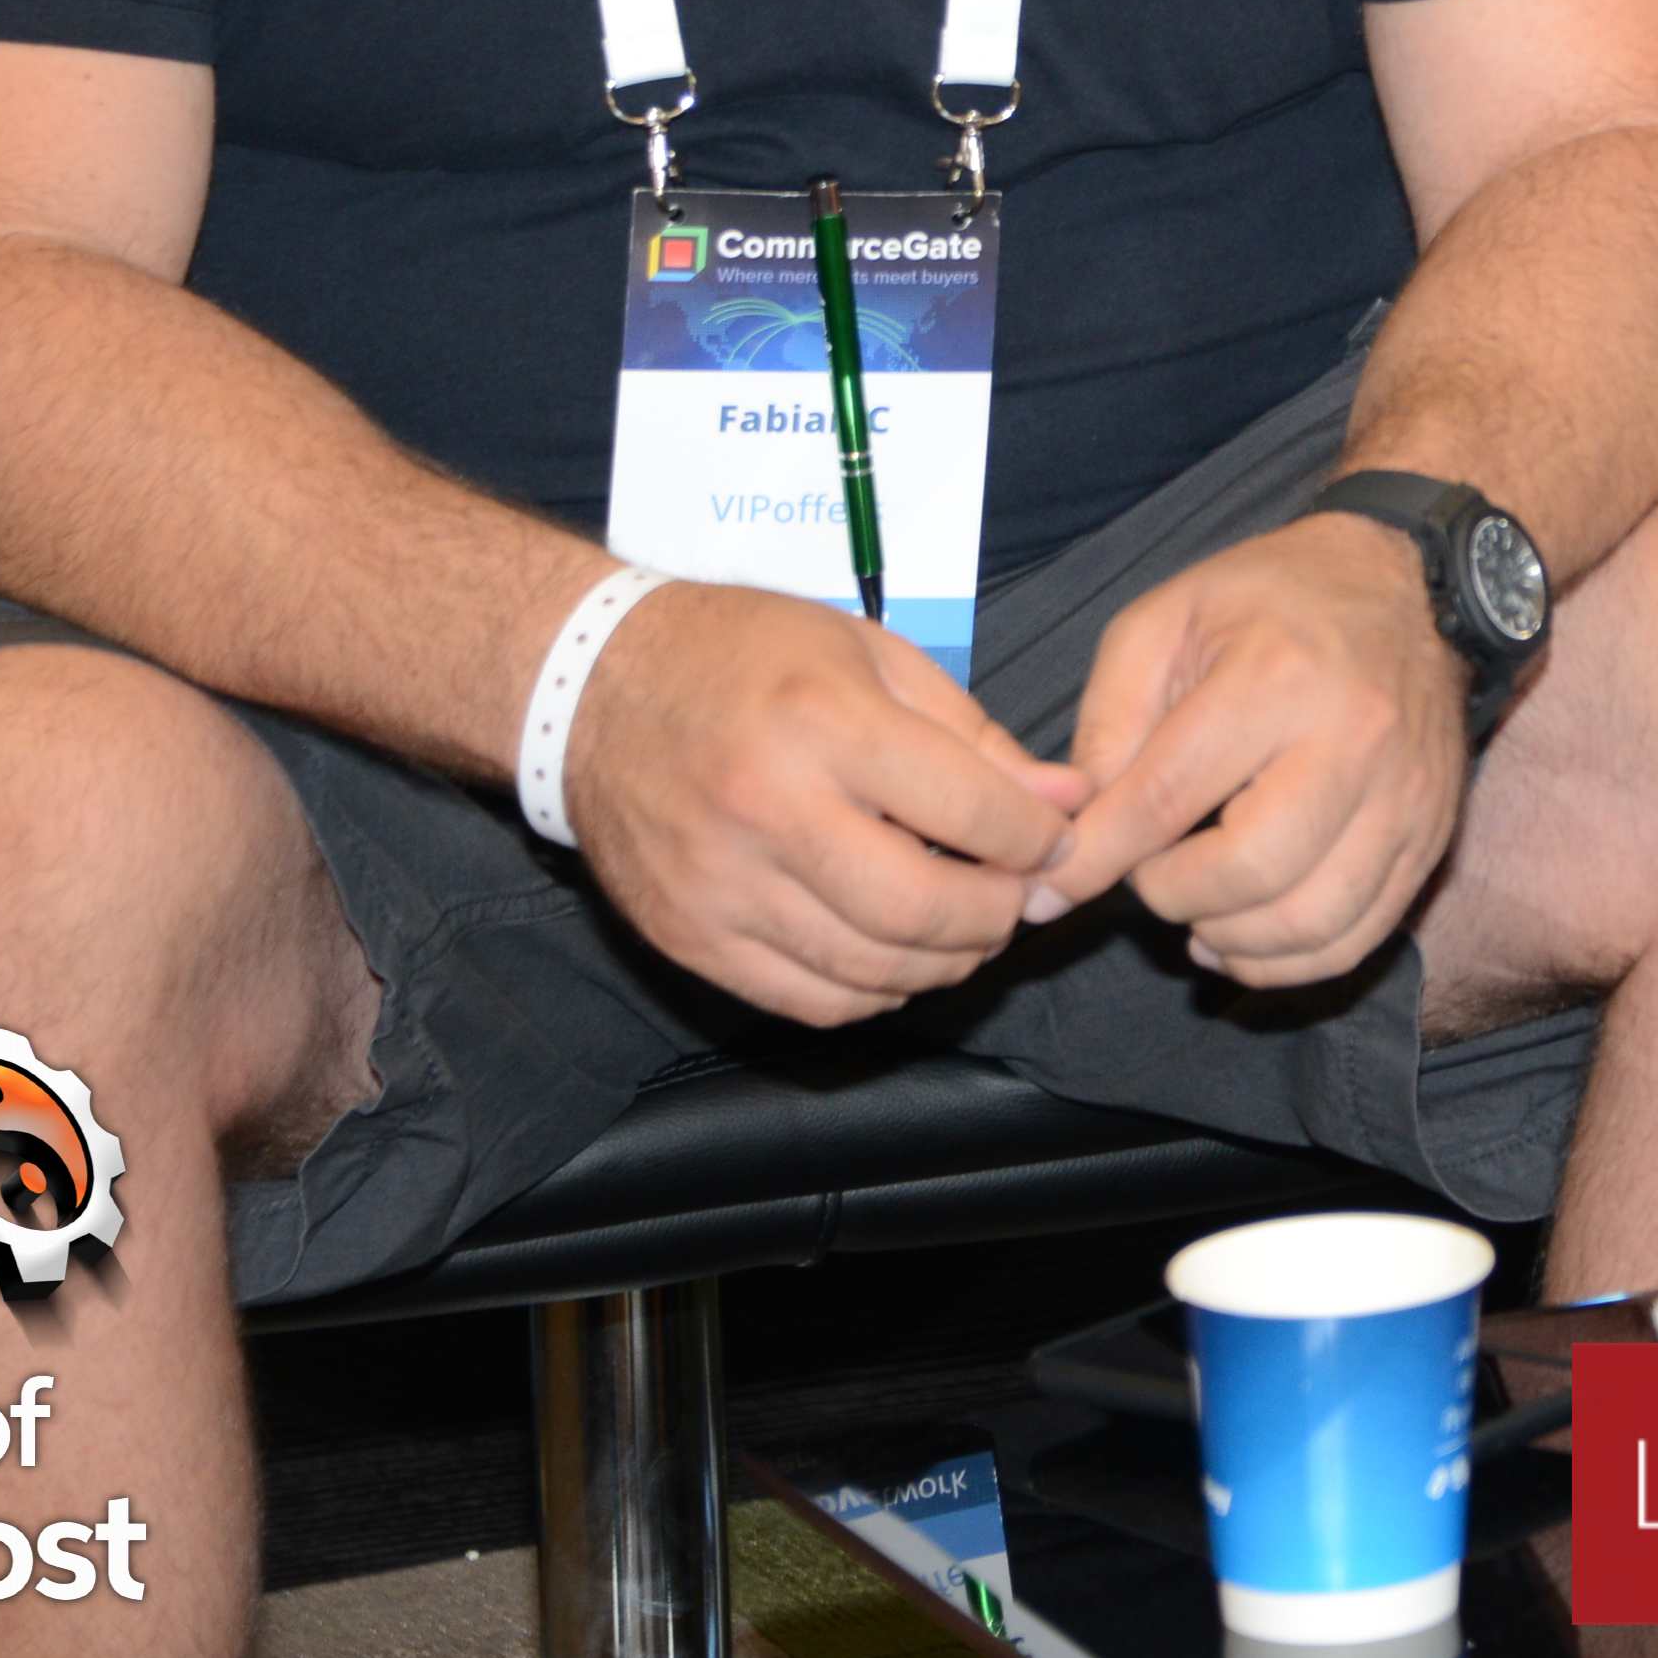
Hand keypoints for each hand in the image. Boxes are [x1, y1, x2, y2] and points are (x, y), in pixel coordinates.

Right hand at [559, 581, 1083, 1027]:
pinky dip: (875, 992)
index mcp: (824, 724)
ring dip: (946, 961)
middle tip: (1017, 897)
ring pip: (873, 972)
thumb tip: (1066, 800)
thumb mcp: (871, 655)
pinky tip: (895, 954)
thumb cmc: (743, 655)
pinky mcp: (689, 939)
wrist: (591, 687)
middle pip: (925, 910)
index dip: (1038, 840)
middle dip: (998, 916)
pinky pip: (809, 1002)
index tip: (1054, 840)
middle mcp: (769, 812)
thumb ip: (974, 736)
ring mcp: (722, 888)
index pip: (971, 812)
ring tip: (966, 925)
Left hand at [1032, 513, 1470, 987]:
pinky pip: (1359, 935)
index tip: (1050, 891)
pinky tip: (1242, 939)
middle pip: (1249, 870)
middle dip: (1172, 895)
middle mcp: (1354, 739)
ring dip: (1230, 939)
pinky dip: (1289, 962)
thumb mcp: (1162, 622)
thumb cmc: (1270, 602)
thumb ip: (1107, 725)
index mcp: (1275, 676)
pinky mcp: (1432, 835)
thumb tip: (1080, 836)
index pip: (1167, 798)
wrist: (1410, 588)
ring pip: (1311, 920)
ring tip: (1193, 912)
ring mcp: (1405, 795)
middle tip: (1148, 872)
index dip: (1098, 857)